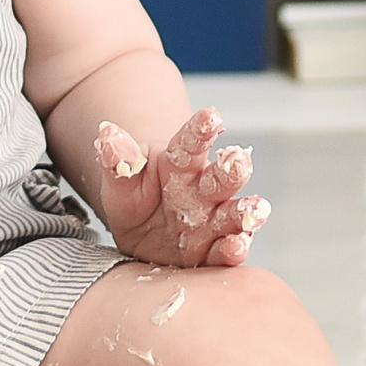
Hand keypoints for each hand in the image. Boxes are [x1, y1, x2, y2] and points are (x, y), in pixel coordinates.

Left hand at [91, 107, 268, 268]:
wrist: (139, 237)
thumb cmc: (133, 196)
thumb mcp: (119, 180)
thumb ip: (117, 161)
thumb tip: (108, 134)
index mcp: (180, 163)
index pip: (191, 142)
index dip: (202, 128)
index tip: (211, 114)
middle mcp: (203, 190)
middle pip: (222, 176)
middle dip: (233, 168)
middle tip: (240, 159)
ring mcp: (212, 221)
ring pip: (234, 213)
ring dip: (246, 211)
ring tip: (256, 208)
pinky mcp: (213, 250)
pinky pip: (225, 251)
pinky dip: (234, 249)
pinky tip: (237, 247)